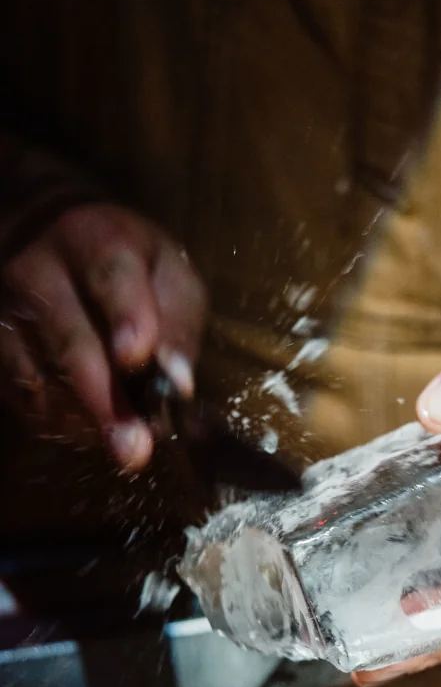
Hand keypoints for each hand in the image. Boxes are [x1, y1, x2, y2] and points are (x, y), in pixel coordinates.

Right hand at [0, 203, 206, 469]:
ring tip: (123, 445)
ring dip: (84, 419)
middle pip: (68, 338)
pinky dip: (58, 421)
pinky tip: (89, 429)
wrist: (47, 238)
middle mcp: (39, 270)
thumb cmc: (127, 265)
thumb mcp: (168, 273)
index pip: (110, 276)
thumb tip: (177, 384)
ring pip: (39, 376)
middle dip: (104, 399)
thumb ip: (178, 323)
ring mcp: (5, 308)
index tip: (138, 357)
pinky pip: (21, 395)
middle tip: (134, 448)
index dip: (126, 317)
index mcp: (96, 239)